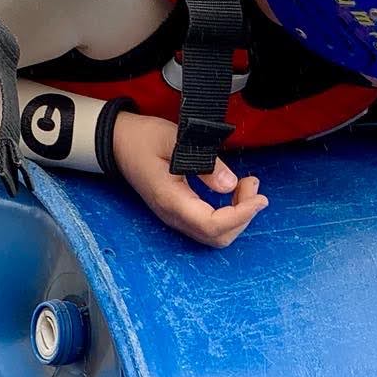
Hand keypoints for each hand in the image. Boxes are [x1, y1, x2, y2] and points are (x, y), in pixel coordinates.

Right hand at [111, 111, 267, 246]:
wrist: (118, 142)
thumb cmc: (143, 138)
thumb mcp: (176, 139)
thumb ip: (204, 162)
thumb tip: (229, 185)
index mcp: (170, 199)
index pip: (213, 224)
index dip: (241, 215)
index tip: (258, 197)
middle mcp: (172, 215)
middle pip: (217, 237)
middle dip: (243, 216)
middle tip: (252, 184)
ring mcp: (174, 217)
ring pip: (215, 235)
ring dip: (237, 215)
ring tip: (246, 186)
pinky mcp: (178, 213)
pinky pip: (208, 225)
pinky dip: (228, 214)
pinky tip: (233, 192)